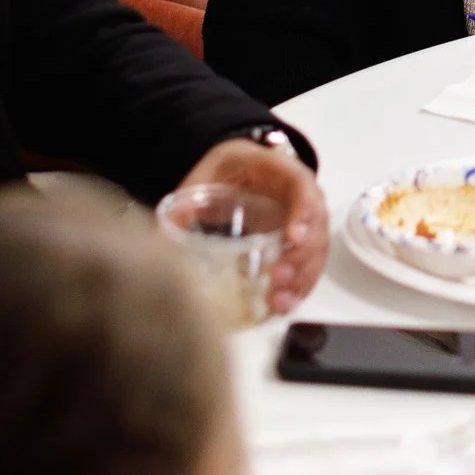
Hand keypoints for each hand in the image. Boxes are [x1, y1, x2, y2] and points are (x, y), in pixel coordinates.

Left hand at [178, 136, 327, 312]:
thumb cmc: (225, 168)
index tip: (293, 238)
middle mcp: (301, 197)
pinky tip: (283, 306)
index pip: (303, 187)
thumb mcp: (205, 175)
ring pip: (317, 251)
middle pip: (317, 226)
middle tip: (278, 278)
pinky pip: (309, 266)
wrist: (236, 168)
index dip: (303, 212)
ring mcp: (304, 221)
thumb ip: (186, 203)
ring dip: (302, 279)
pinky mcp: (298, 243)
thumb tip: (157, 239)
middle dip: (301, 257)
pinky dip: (300, 287)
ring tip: (279, 302)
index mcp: (281, 171)